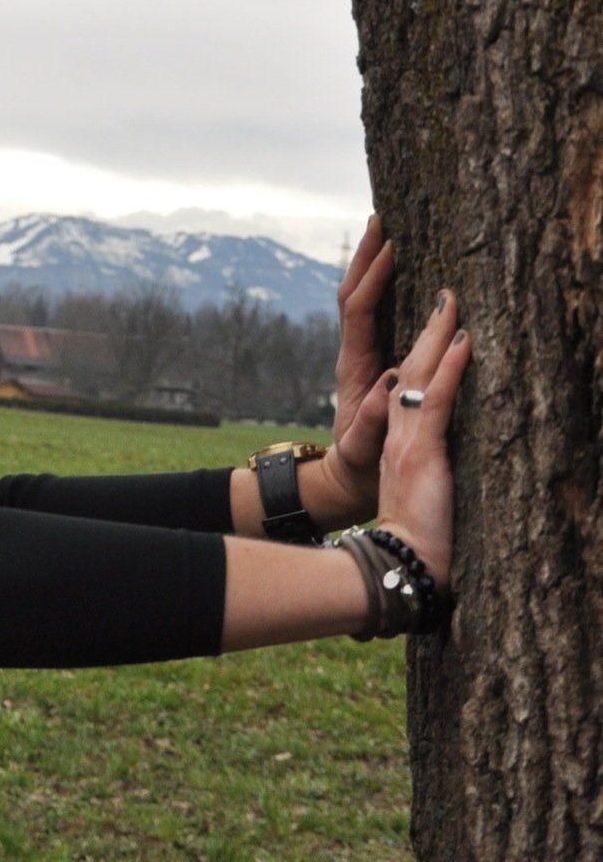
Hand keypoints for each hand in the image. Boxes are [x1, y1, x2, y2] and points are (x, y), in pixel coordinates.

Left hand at [314, 214, 396, 522]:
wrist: (344, 482)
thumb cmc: (358, 468)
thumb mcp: (364, 449)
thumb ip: (370, 422)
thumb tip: (387, 385)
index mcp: (352, 368)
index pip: (358, 310)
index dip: (372, 278)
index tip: (391, 246)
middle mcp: (352, 355)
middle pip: (353, 294)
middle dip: (365, 256)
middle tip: (380, 218)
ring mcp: (360, 356)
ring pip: (361, 300)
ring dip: (371, 266)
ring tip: (387, 232)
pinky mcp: (371, 361)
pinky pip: (374, 314)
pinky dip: (381, 288)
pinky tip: (398, 272)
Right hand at [375, 292, 471, 593]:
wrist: (402, 567)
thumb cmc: (422, 543)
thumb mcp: (428, 496)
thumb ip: (433, 470)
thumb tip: (454, 459)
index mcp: (399, 445)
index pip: (409, 388)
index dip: (421, 355)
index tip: (437, 325)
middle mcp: (398, 436)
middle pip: (408, 370)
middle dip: (425, 329)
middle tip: (443, 294)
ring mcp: (408, 442)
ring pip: (418, 376)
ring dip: (435, 334)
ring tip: (450, 301)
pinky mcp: (422, 454)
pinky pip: (437, 401)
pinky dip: (450, 368)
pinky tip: (463, 340)